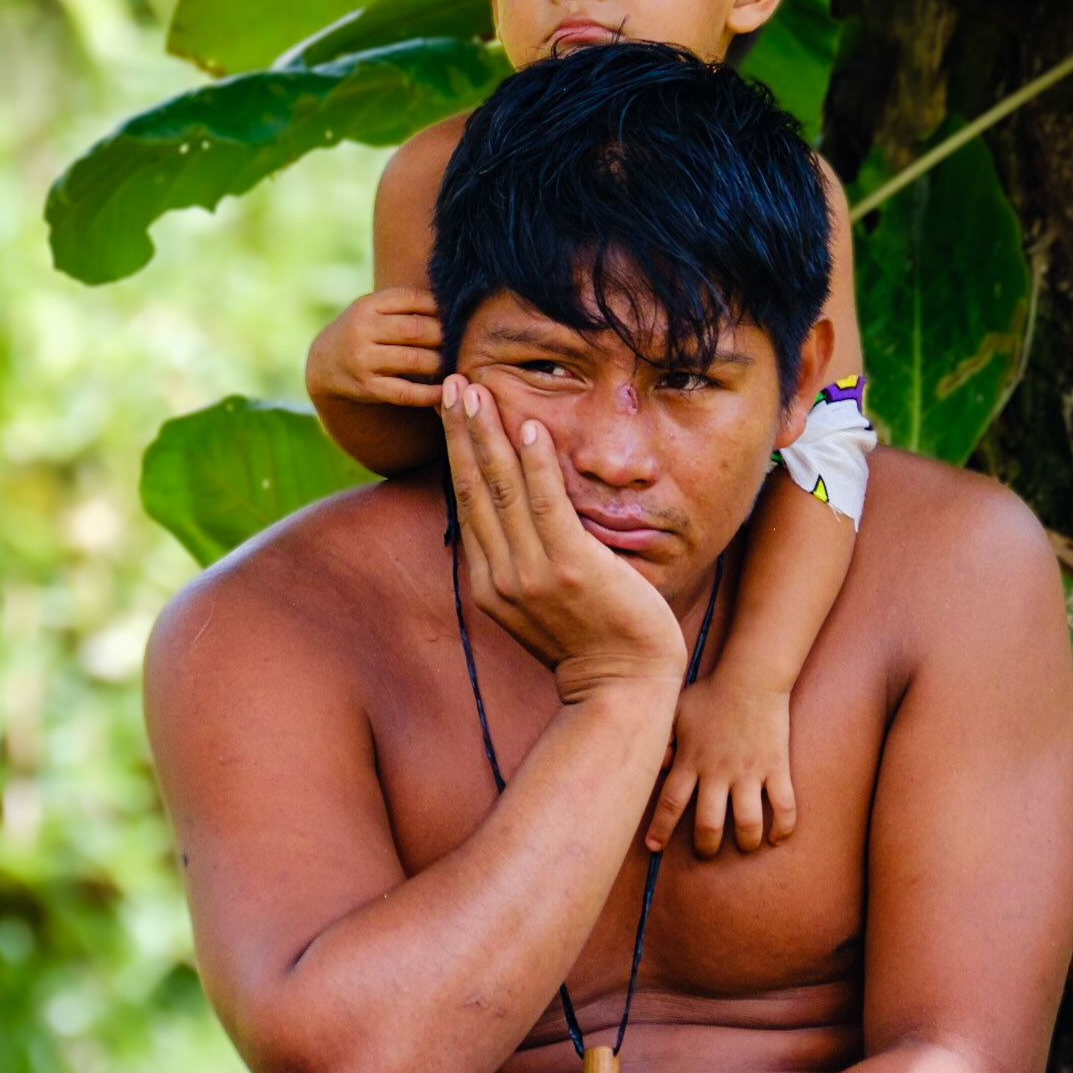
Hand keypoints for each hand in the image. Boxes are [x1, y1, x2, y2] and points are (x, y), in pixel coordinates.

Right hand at [306, 288, 443, 408]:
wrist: (323, 364)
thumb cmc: (362, 331)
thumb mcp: (373, 309)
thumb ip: (404, 305)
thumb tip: (453, 305)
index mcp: (367, 305)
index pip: (412, 299)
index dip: (438, 307)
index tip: (456, 316)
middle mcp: (362, 330)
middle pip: (415, 329)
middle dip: (444, 336)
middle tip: (461, 342)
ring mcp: (363, 359)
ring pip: (414, 360)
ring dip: (440, 363)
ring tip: (455, 363)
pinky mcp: (367, 387)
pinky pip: (406, 392)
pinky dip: (430, 393)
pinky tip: (445, 390)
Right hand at [441, 376, 685, 701]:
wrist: (622, 688)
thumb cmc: (591, 645)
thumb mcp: (540, 606)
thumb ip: (523, 564)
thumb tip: (519, 521)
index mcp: (491, 583)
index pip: (467, 504)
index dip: (457, 453)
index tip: (451, 412)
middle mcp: (502, 576)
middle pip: (473, 488)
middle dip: (461, 431)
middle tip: (450, 384)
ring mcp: (534, 573)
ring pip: (501, 489)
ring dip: (486, 435)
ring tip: (475, 390)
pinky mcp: (572, 569)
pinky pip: (548, 505)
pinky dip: (536, 465)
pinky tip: (528, 428)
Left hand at [646, 674, 796, 856]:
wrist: (751, 677)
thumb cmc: (710, 693)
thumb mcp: (675, 713)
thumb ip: (662, 741)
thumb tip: (655, 767)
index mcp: (691, 760)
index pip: (671, 803)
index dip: (661, 829)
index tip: (653, 848)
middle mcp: (718, 772)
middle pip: (709, 824)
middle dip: (706, 847)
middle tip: (706, 852)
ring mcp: (750, 771)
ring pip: (747, 823)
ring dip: (746, 843)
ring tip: (743, 847)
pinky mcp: (776, 767)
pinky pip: (784, 806)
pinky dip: (783, 828)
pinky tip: (778, 839)